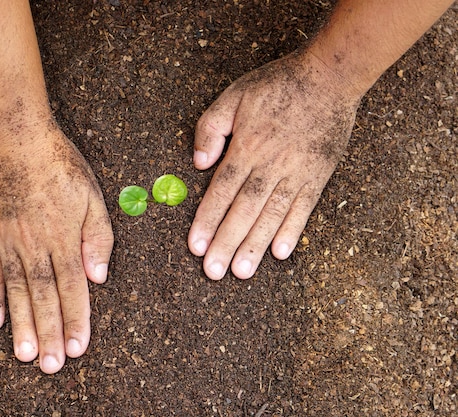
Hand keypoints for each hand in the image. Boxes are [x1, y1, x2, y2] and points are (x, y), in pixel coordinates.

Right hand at [0, 119, 113, 372]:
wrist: (15, 136)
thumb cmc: (59, 164)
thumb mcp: (91, 195)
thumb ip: (97, 236)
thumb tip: (98, 276)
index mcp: (64, 236)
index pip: (73, 287)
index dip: (77, 319)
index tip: (78, 347)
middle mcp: (35, 244)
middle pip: (44, 296)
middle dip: (50, 332)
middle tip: (52, 366)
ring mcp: (7, 241)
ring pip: (16, 291)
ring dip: (22, 324)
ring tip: (26, 355)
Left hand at [189, 52, 360, 279]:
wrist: (330, 76)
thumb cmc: (277, 85)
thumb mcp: (233, 96)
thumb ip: (211, 128)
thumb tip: (199, 163)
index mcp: (246, 147)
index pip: (221, 192)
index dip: (207, 221)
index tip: (196, 247)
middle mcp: (270, 165)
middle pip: (244, 210)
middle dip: (226, 243)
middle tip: (214, 272)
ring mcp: (296, 172)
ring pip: (272, 215)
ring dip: (255, 245)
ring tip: (242, 272)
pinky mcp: (318, 176)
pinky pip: (304, 208)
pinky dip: (292, 230)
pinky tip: (281, 253)